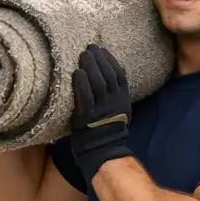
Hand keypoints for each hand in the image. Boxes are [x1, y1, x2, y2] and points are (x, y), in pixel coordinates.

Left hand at [69, 44, 133, 181]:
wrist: (102, 152)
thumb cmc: (106, 131)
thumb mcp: (116, 110)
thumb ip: (114, 94)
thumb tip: (110, 75)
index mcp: (122, 100)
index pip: (119, 74)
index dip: (110, 60)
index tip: (101, 49)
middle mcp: (114, 102)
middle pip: (108, 74)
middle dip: (99, 59)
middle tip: (89, 47)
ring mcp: (101, 109)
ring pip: (97, 82)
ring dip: (90, 66)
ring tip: (83, 55)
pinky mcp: (87, 117)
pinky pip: (85, 97)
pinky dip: (81, 83)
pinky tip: (77, 73)